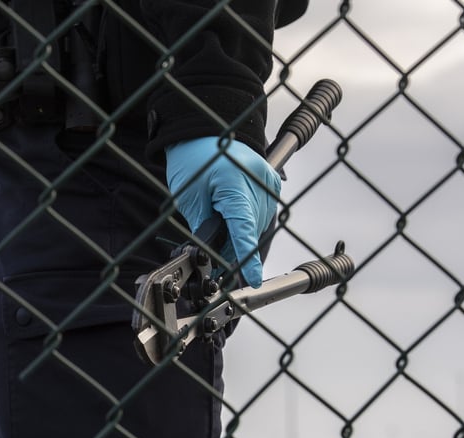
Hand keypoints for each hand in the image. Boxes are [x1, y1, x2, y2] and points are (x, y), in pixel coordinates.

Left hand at [165, 137, 280, 287]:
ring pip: (260, 225)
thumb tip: (214, 256)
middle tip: (216, 263)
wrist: (202, 133)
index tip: (253, 278)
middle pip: (252, 230)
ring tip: (223, 242)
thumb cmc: (192, 162)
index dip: (247, 258)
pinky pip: (264, 213)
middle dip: (234, 250)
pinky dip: (250, 224)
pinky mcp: (272, 181)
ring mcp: (269, 180)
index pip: (244, 230)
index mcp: (235, 184)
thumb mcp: (191, 199)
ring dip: (243, 237)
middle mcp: (258, 181)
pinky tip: (235, 225)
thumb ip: (205, 229)